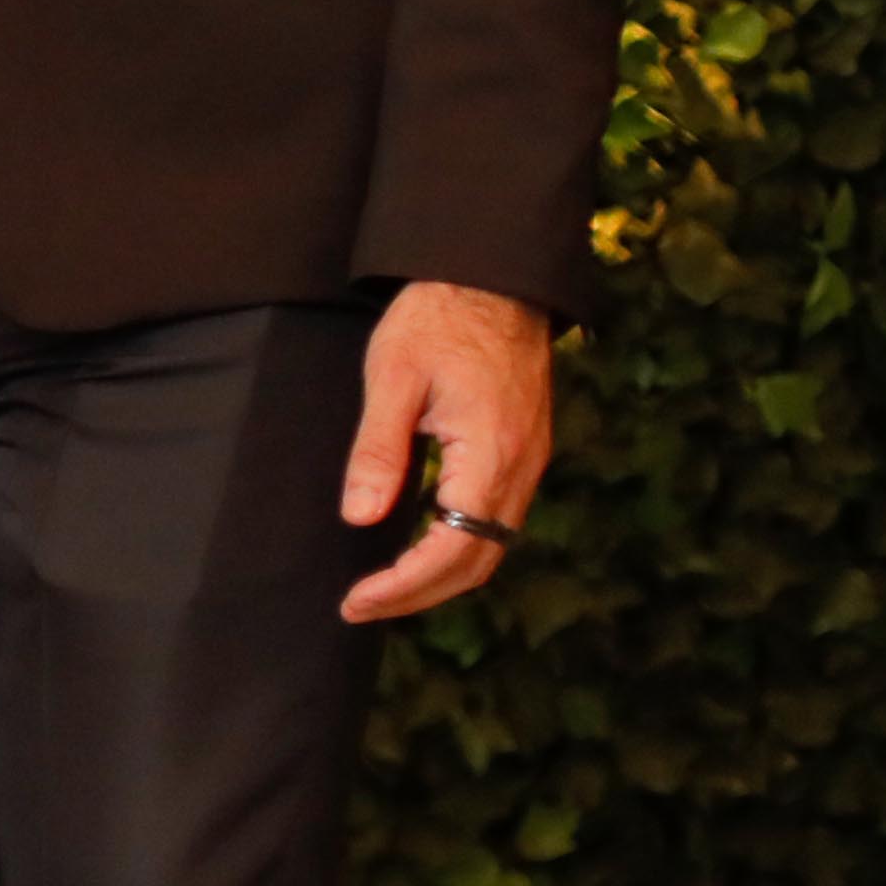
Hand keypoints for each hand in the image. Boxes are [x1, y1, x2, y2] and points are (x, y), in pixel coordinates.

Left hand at [338, 280, 552, 623]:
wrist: (493, 278)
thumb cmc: (436, 319)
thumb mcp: (392, 377)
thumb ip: (378, 450)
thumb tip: (360, 519)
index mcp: (491, 453)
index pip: (452, 549)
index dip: (404, 586)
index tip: (356, 601)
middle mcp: (521, 467)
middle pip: (478, 561)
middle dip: (419, 594)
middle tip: (360, 607)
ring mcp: (529, 461)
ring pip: (492, 546)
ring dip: (440, 576)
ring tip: (383, 590)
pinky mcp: (524, 451)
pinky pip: (496, 520)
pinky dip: (459, 547)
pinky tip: (416, 547)